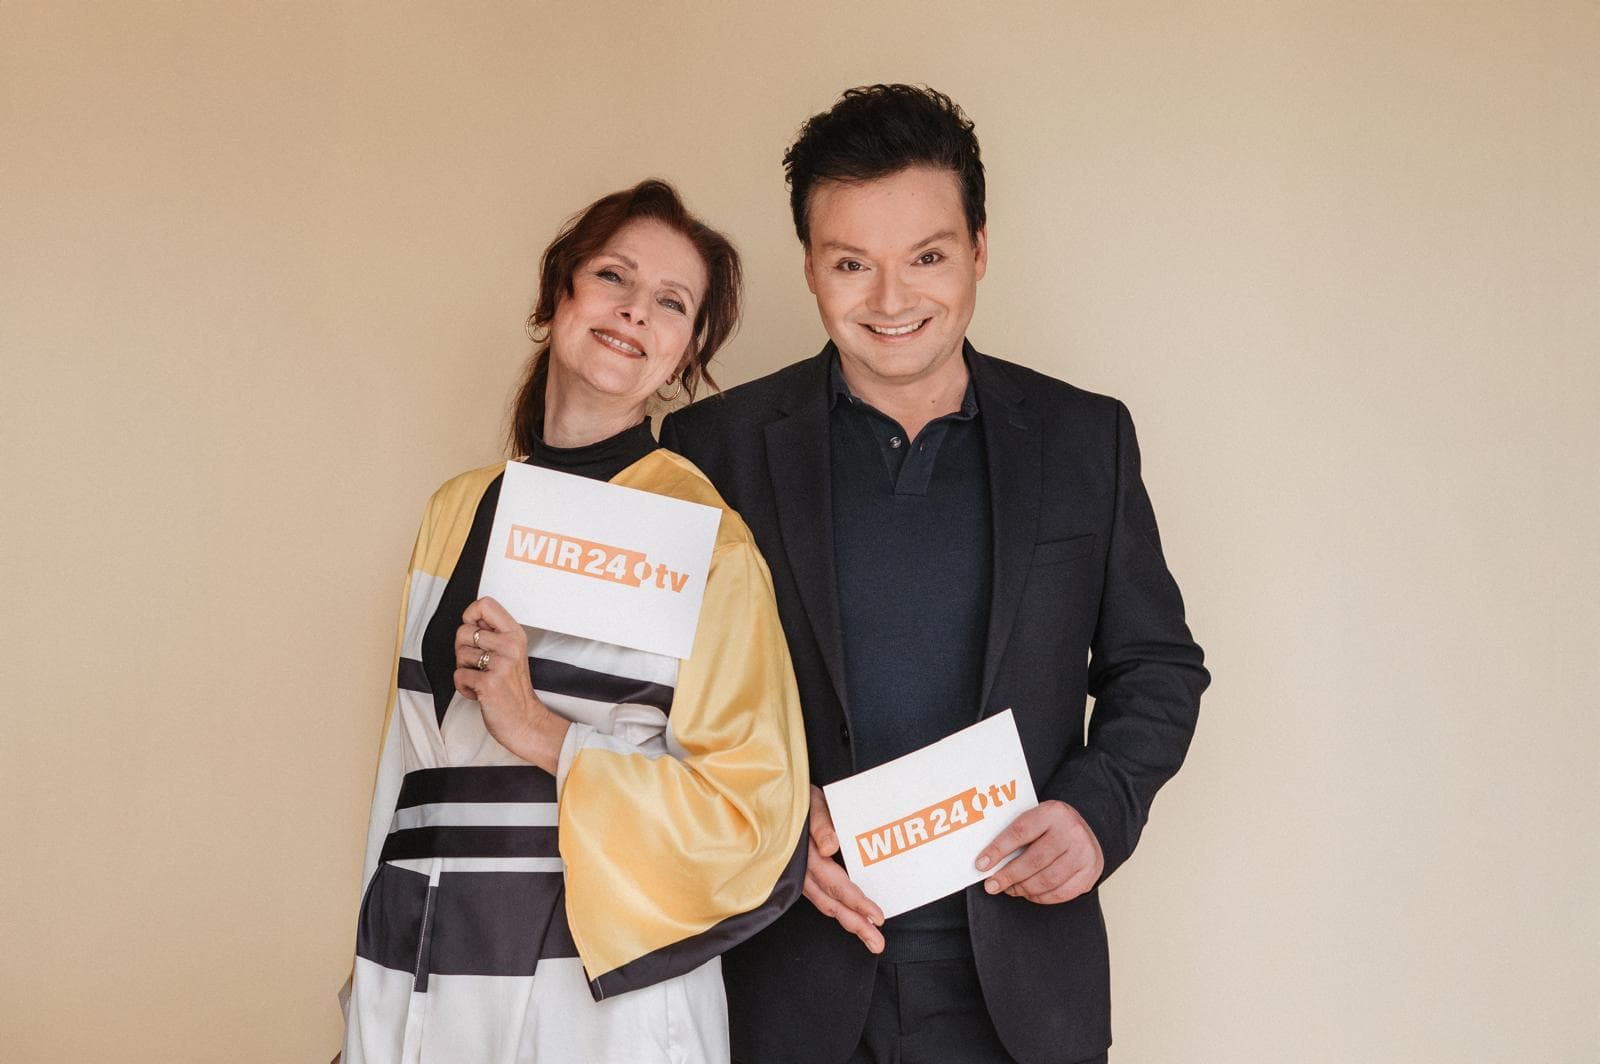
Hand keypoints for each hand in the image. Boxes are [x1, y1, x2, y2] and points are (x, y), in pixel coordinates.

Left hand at [453, 597, 566, 771]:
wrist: (524, 721)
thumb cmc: (513, 689)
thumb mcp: (511, 653)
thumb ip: (494, 633)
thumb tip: (470, 619)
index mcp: (515, 634)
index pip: (485, 604)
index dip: (470, 616)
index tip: (474, 631)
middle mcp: (510, 646)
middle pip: (463, 630)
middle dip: (463, 650)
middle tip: (479, 664)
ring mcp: (500, 664)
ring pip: (459, 654)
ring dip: (464, 670)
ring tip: (481, 678)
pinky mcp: (489, 683)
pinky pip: (459, 675)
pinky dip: (464, 687)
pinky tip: (479, 691)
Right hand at [801, 785, 884, 952]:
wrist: (777, 801)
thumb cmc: (802, 801)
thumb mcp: (813, 804)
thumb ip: (821, 823)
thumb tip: (830, 846)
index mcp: (809, 856)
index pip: (835, 884)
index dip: (856, 902)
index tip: (877, 917)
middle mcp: (803, 872)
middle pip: (832, 903)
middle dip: (856, 924)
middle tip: (877, 944)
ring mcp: (801, 876)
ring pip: (826, 904)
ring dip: (849, 921)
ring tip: (871, 940)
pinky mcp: (803, 876)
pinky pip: (821, 897)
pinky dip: (838, 909)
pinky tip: (851, 916)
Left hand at [974, 800, 1103, 904]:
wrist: (1087, 829)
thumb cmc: (1051, 826)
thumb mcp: (1037, 818)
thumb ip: (1016, 834)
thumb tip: (987, 861)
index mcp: (1052, 812)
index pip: (1020, 832)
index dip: (998, 850)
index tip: (981, 865)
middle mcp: (1071, 831)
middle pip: (1034, 860)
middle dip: (1008, 876)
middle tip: (992, 885)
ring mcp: (1083, 853)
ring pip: (1047, 879)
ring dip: (1023, 888)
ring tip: (1009, 889)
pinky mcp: (1089, 873)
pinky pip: (1061, 893)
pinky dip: (1040, 897)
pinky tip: (1028, 893)